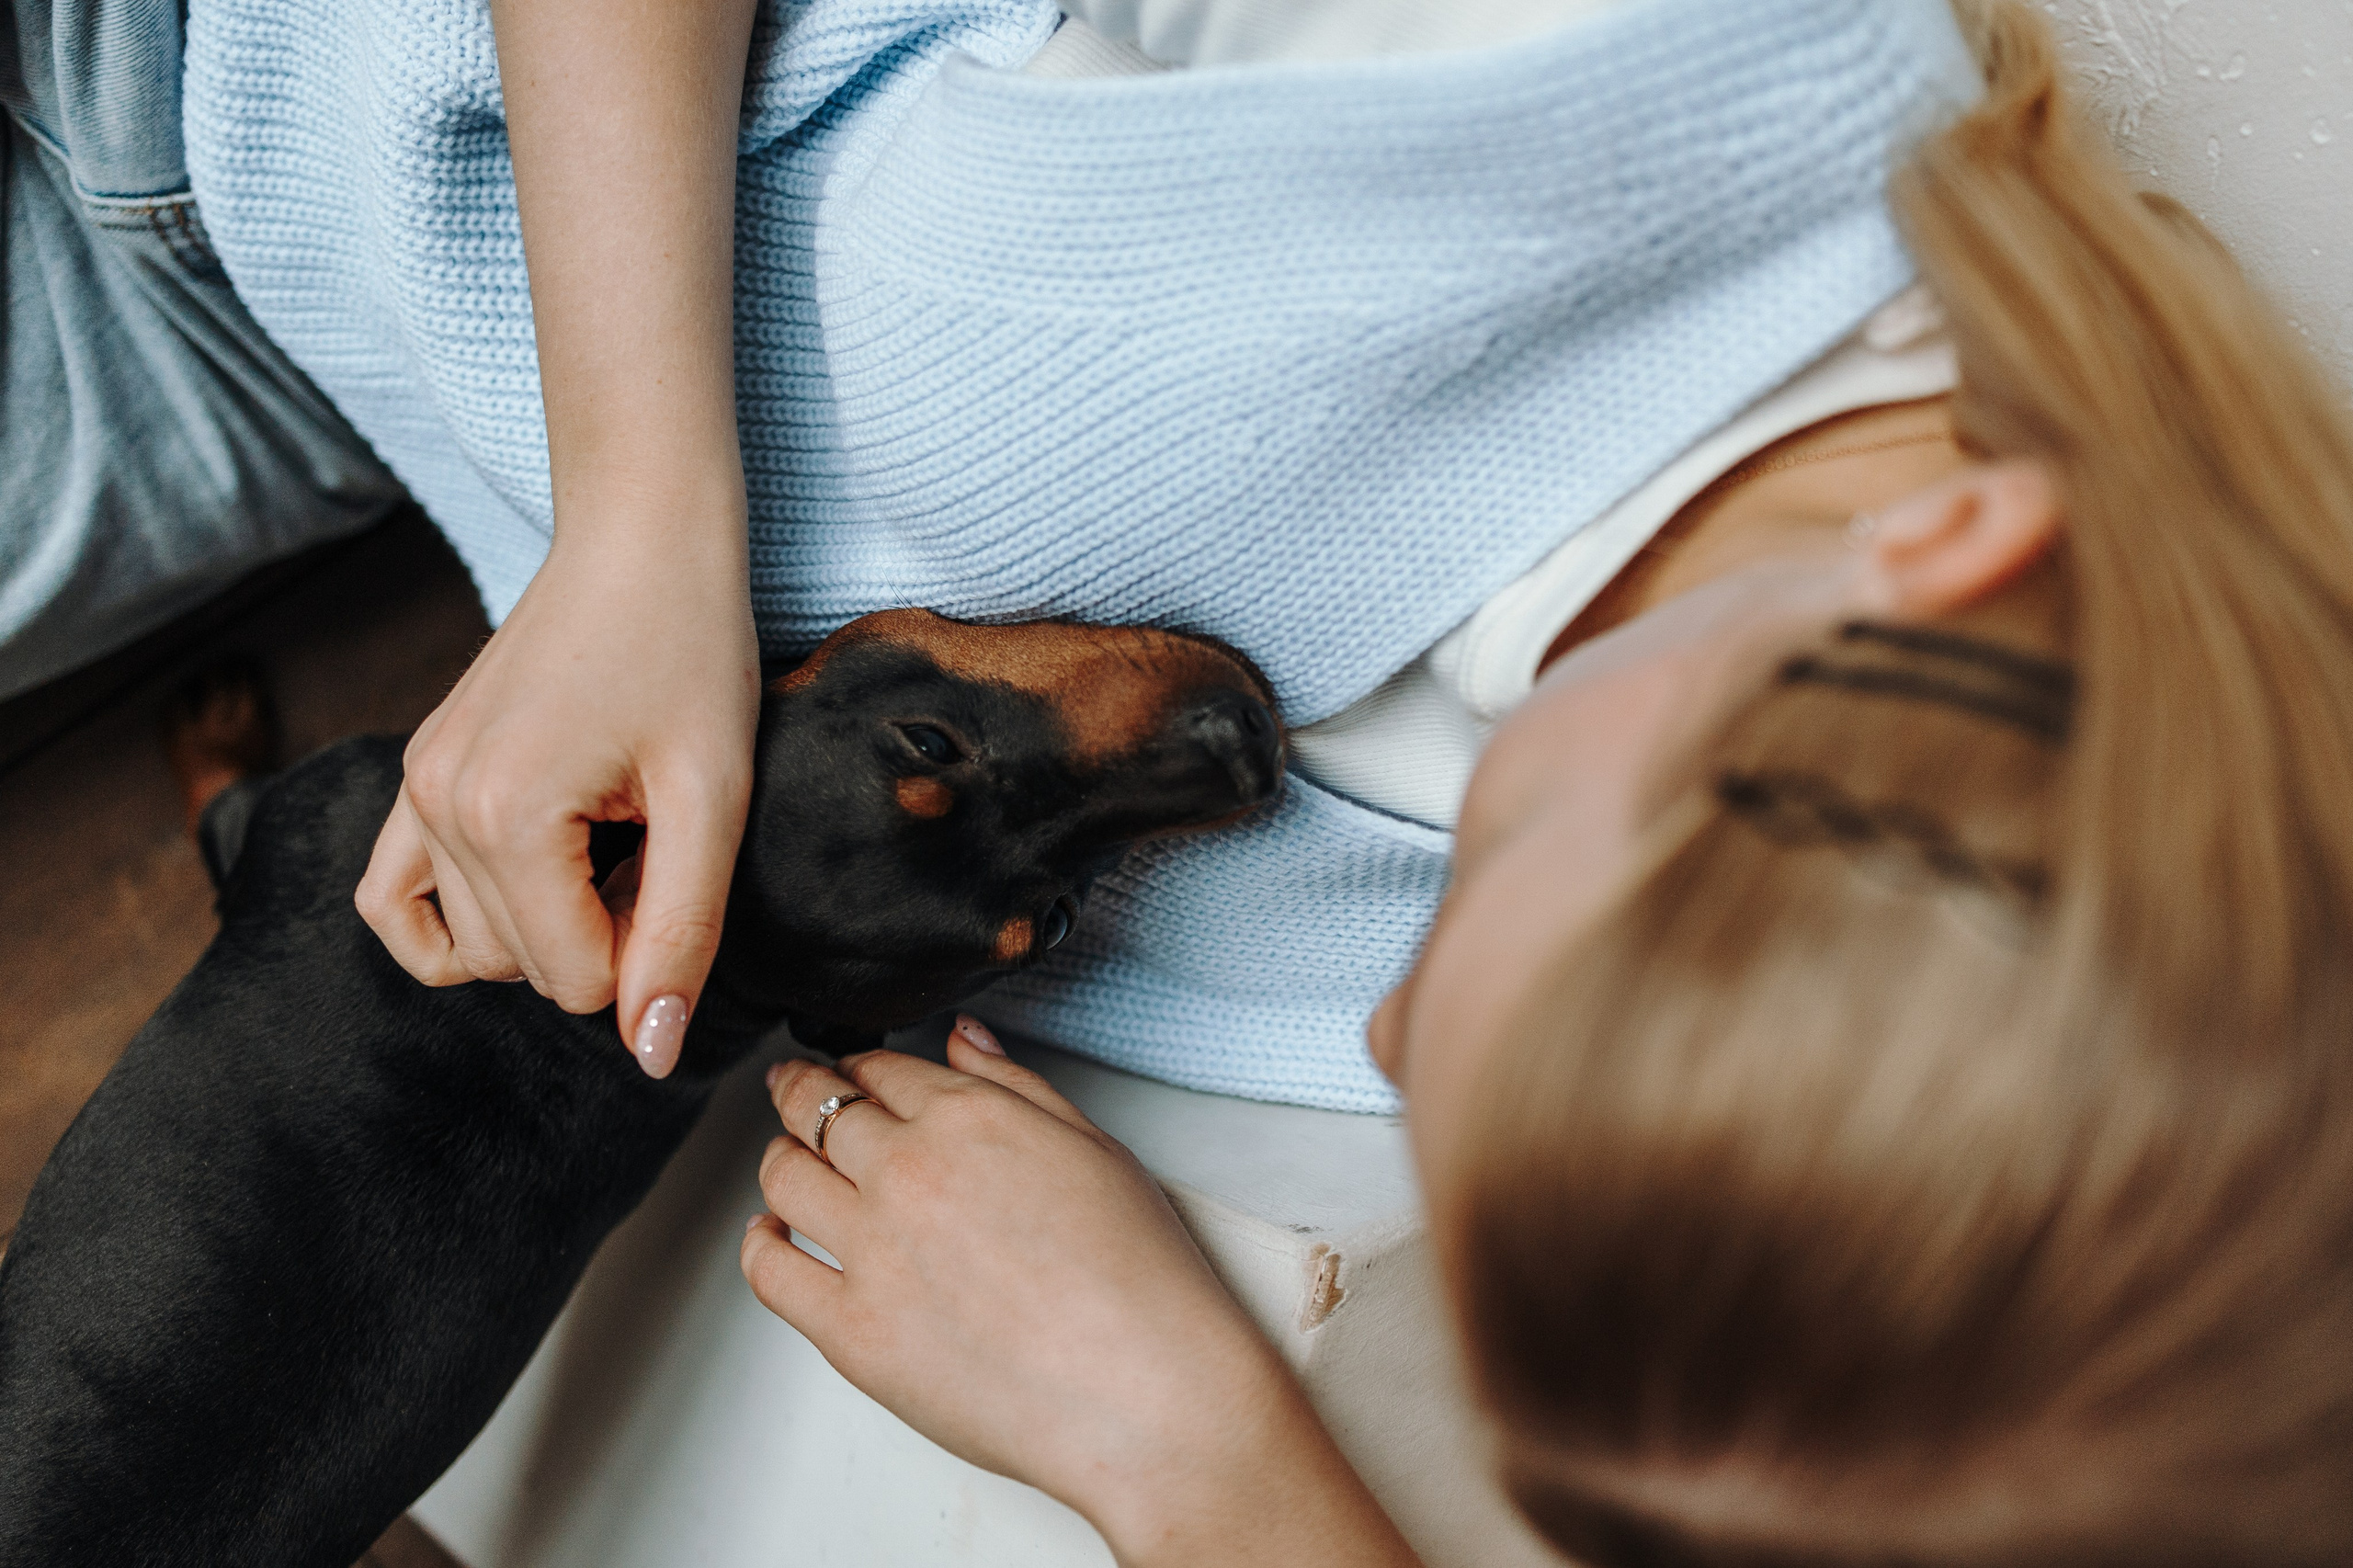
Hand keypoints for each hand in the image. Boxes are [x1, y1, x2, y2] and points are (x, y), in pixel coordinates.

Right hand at [356, 522, 758, 1075]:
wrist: (641, 539)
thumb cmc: (692, 649)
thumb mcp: (713, 797)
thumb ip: (681, 931)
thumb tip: (652, 1053)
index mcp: (505, 815)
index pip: (574, 980)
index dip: (648, 947)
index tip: (681, 864)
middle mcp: (435, 804)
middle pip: (523, 969)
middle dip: (602, 936)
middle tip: (656, 844)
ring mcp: (414, 786)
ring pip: (472, 946)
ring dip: (548, 923)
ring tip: (609, 843)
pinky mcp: (416, 771)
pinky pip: (390, 899)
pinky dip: (449, 928)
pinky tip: (519, 899)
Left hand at [741, 1019, 1421, 1567]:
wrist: (1147, 1395)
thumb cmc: (1140, 1280)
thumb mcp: (1095, 1149)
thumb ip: (1016, 1086)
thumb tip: (962, 1039)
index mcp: (968, 1118)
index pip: (880, 1069)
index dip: (860, 1068)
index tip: (854, 1076)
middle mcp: (908, 1173)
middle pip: (816, 1110)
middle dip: (802, 1096)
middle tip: (797, 1099)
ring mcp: (872, 1252)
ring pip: (781, 1178)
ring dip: (778, 1159)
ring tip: (788, 1164)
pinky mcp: (851, 1332)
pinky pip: (768, 1272)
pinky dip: (759, 1243)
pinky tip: (773, 1237)